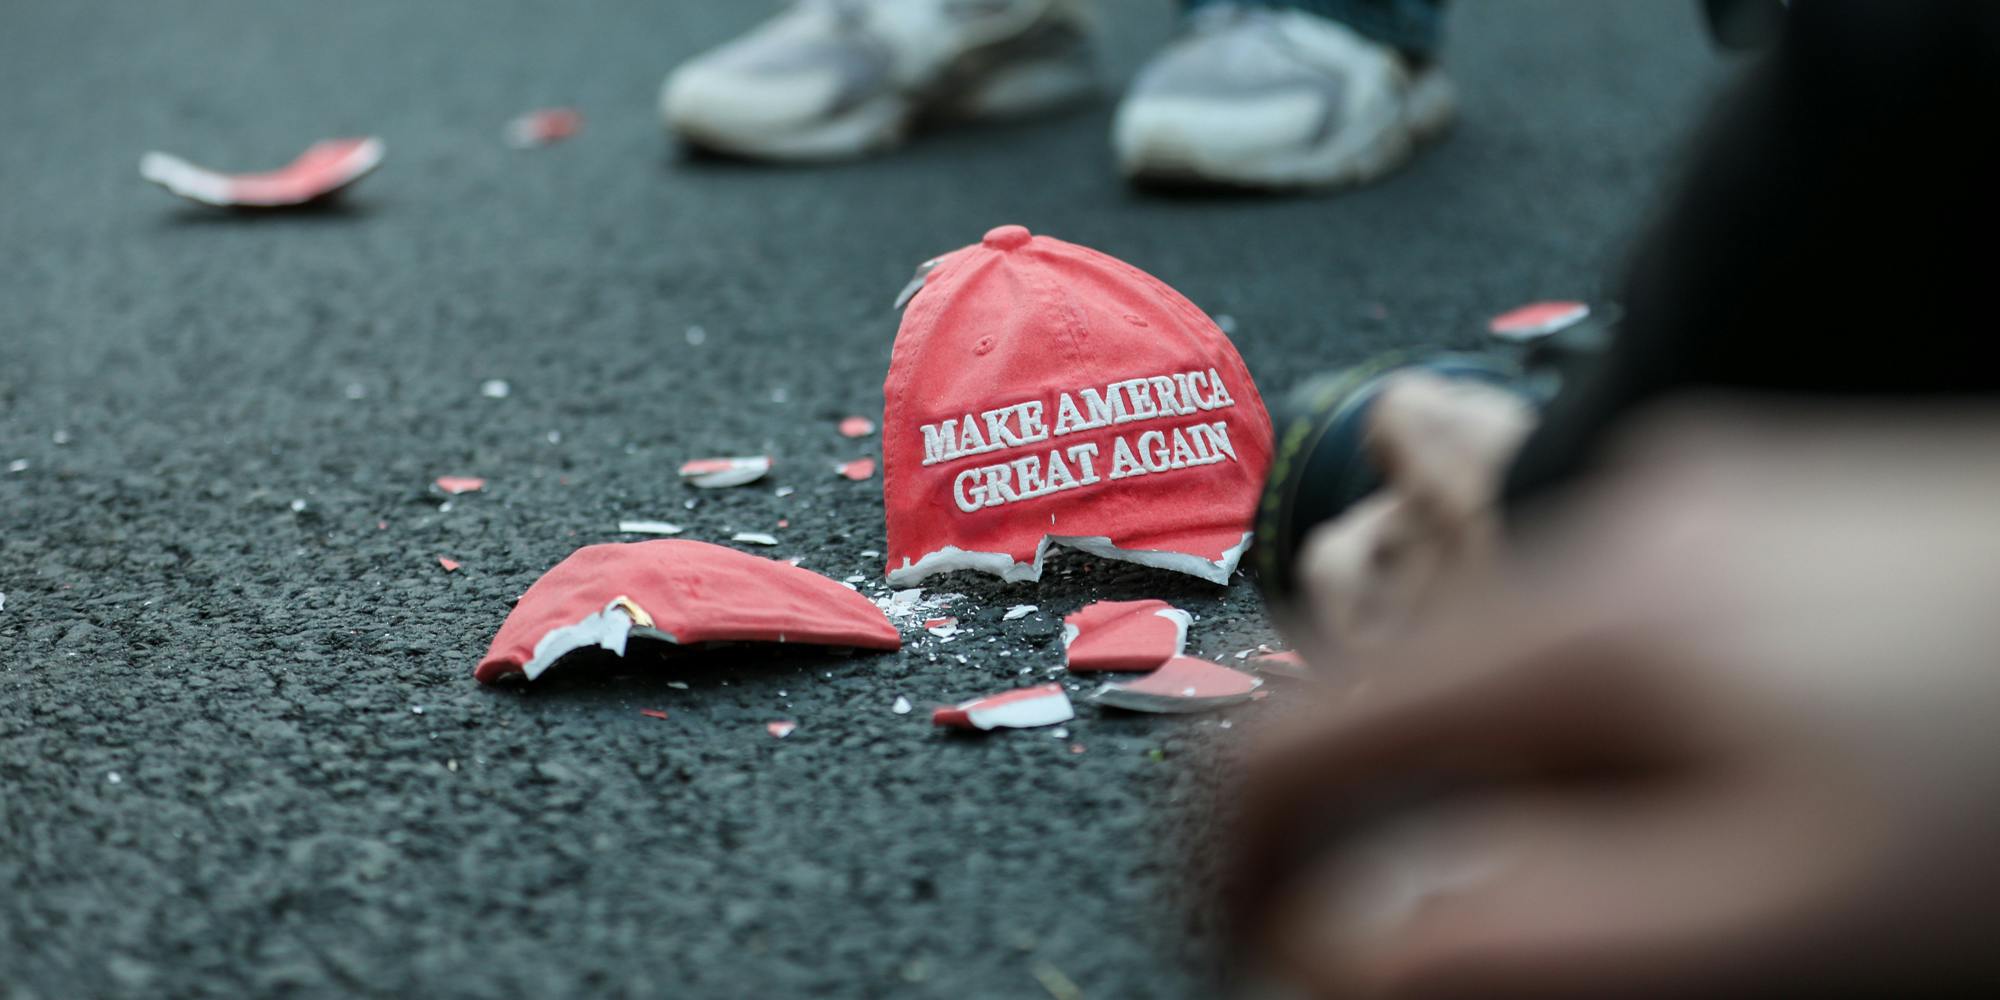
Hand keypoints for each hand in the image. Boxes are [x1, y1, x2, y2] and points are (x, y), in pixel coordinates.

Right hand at [1234, 401, 1999, 996]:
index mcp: (1592, 623)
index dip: (1226, 867)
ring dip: (1472, 795)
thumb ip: (1527, 935)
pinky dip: (1571, 741)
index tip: (1237, 963)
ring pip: (1491, 670)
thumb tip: (1338, 953)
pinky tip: (1666, 807)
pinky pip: (1596, 640)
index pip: (1296, 736)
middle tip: (1379, 963)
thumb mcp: (1782, 911)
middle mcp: (1621, 532)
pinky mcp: (1762, 524)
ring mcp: (1696, 513)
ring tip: (1542, 900)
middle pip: (1384, 698)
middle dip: (1353, 842)